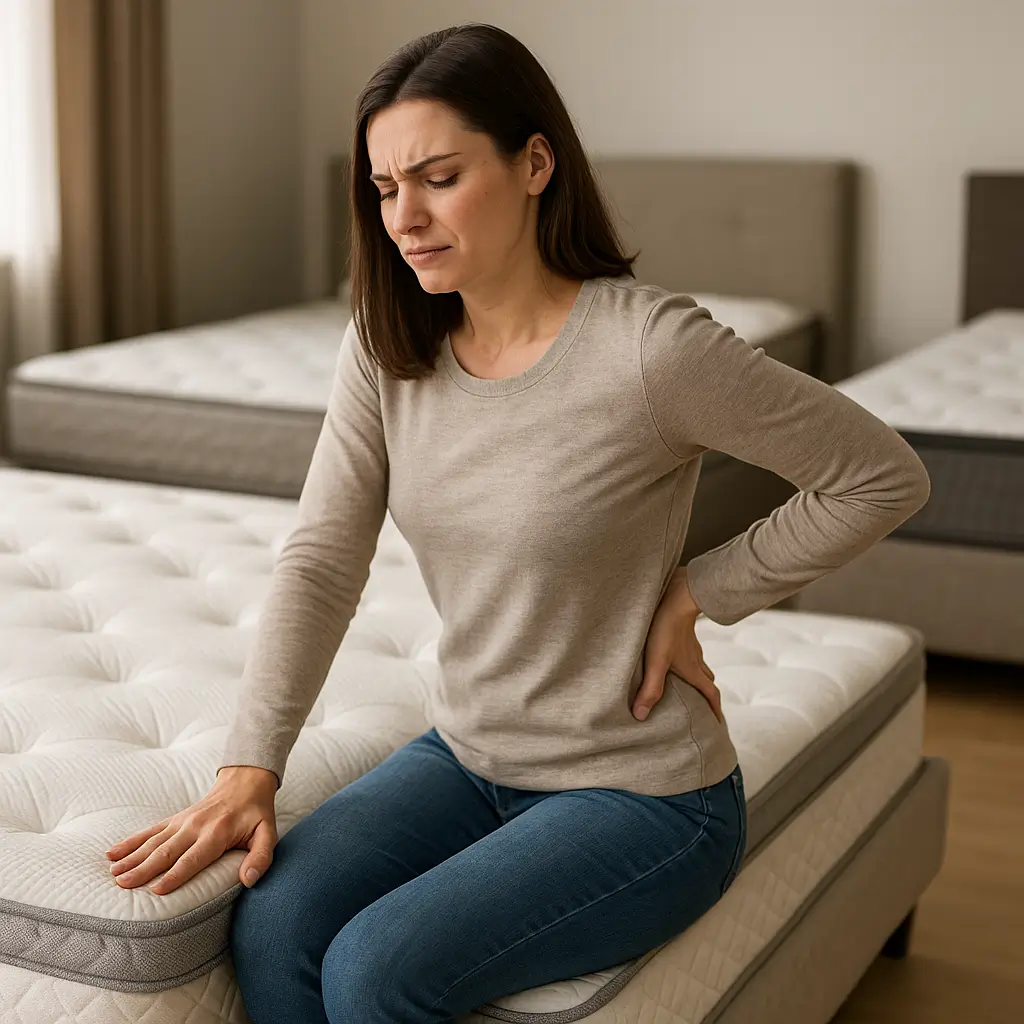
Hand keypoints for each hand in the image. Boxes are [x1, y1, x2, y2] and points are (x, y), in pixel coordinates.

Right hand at [104, 766, 278, 895]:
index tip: (156, 890)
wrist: (245, 781)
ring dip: (132, 857)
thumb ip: (261, 857)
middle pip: (167, 851)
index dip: (176, 875)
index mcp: (218, 833)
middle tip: (122, 884)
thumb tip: (248, 880)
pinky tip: (112, 853)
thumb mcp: (268, 834)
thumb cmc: (256, 814)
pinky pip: (150, 831)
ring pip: (153, 841)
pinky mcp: (175, 819)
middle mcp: (196, 826)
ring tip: (113, 873)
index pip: (194, 858)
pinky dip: (130, 842)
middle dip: (144, 869)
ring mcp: (182, 821)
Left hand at [633, 567, 723, 723]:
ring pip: (701, 666)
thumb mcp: (656, 661)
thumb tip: (641, 716)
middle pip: (707, 682)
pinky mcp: (684, 633)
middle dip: (707, 696)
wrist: (677, 595)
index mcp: (693, 670)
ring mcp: (692, 645)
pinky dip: (689, 660)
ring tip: (688, 685)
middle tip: (702, 708)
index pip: (711, 695)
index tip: (719, 726)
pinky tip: (676, 656)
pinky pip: (691, 652)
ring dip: (698, 678)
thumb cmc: (666, 628)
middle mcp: (696, 660)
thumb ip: (650, 688)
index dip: (715, 712)